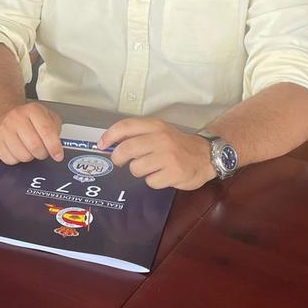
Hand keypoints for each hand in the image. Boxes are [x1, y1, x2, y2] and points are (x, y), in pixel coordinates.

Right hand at [0, 101, 63, 164]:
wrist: (5, 113)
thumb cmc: (28, 118)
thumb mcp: (47, 116)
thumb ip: (56, 129)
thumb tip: (57, 147)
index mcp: (32, 110)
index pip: (46, 131)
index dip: (54, 147)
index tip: (58, 156)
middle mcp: (16, 117)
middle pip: (35, 146)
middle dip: (42, 153)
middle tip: (42, 150)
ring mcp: (3, 129)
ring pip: (23, 156)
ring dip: (29, 156)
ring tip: (27, 147)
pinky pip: (10, 160)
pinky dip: (16, 159)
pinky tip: (16, 149)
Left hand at [97, 118, 213, 189]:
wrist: (206, 155)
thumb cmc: (177, 144)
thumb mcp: (160, 131)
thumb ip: (138, 134)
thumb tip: (110, 142)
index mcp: (155, 126)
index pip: (126, 126)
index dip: (109, 136)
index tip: (101, 145)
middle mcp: (161, 139)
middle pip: (127, 149)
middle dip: (118, 158)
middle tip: (119, 162)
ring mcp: (168, 156)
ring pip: (136, 168)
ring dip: (139, 171)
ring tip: (150, 168)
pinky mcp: (174, 173)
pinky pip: (151, 181)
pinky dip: (153, 181)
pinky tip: (162, 175)